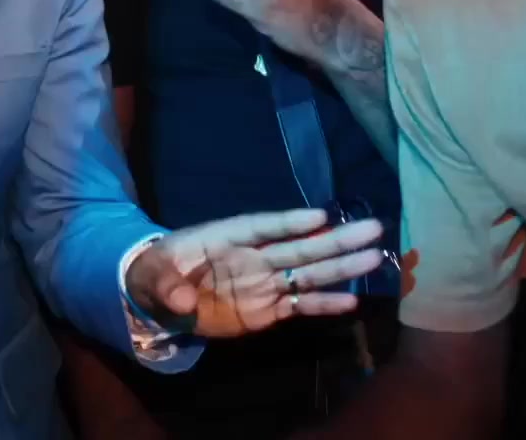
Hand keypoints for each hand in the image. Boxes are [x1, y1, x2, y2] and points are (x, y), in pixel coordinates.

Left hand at [124, 209, 383, 336]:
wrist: (159, 297)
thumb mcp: (151, 276)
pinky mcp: (266, 309)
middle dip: (335, 239)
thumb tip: (183, 299)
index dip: (290, 222)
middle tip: (372, 228)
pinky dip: (323, 304)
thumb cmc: (155, 274)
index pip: (262, 227)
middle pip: (299, 246)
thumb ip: (167, 285)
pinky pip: (299, 304)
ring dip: (340, 267)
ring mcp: (263, 283)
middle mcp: (253, 256)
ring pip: (308, 273)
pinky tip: (352, 301)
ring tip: (374, 257)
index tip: (320, 216)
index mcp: (226, 237)